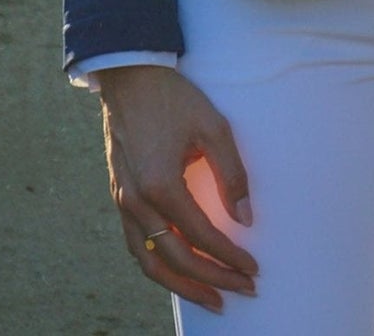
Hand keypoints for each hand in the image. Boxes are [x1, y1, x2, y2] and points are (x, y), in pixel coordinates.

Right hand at [97, 65, 258, 312]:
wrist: (130, 77)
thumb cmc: (175, 98)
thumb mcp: (213, 127)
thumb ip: (232, 174)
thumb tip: (245, 219)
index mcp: (161, 186)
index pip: (202, 237)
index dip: (230, 257)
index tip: (253, 269)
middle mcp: (137, 202)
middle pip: (176, 259)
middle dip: (213, 279)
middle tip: (243, 290)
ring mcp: (123, 202)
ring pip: (150, 262)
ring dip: (182, 285)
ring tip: (211, 298)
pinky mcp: (119, 197)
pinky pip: (136, 245)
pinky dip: (158, 265)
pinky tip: (179, 271)